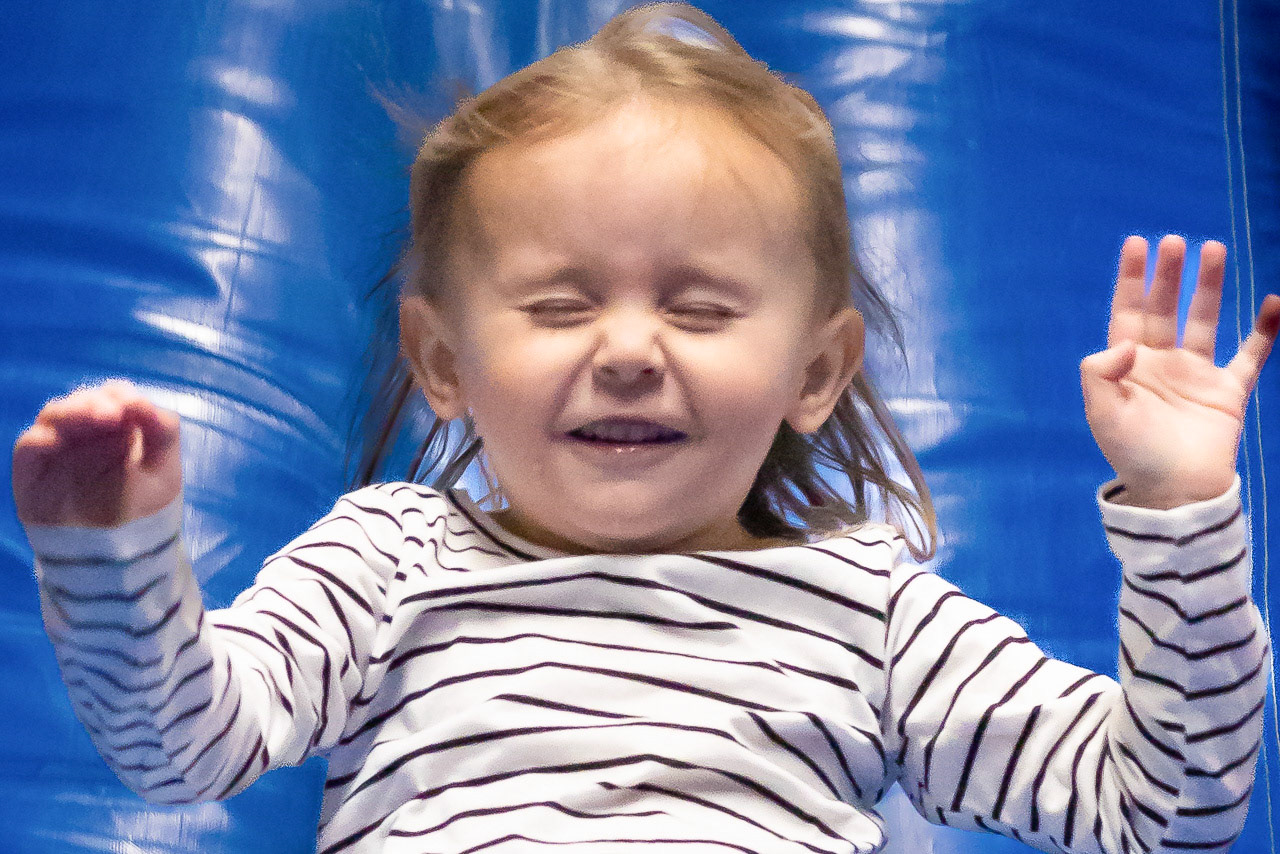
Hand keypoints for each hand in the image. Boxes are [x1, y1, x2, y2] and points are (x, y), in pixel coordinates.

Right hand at [12, 380, 181, 526]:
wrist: (118, 552)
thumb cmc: (142, 508)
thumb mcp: (165, 471)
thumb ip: (161, 432)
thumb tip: (141, 401)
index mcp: (118, 427)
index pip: (114, 396)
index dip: (122, 396)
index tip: (135, 407)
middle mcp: (85, 431)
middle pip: (83, 400)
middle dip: (98, 402)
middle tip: (114, 414)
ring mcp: (58, 447)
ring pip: (55, 415)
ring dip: (74, 411)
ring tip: (97, 419)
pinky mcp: (33, 468)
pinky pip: (30, 444)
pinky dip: (41, 438)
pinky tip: (57, 440)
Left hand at [1081, 235, 1278, 508]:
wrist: (1175, 492)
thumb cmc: (1132, 453)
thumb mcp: (1101, 413)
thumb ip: (1100, 372)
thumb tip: (1125, 342)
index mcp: (1127, 365)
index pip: (1127, 312)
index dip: (1131, 278)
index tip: (1136, 243)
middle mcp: (1161, 362)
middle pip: (1165, 307)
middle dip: (1169, 275)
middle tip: (1176, 241)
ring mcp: (1196, 374)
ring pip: (1204, 320)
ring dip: (1209, 287)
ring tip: (1214, 250)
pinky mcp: (1228, 390)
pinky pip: (1250, 355)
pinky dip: (1264, 331)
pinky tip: (1273, 303)